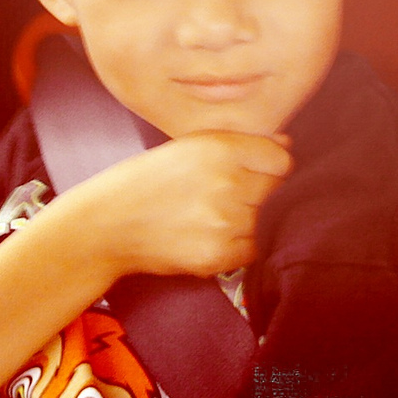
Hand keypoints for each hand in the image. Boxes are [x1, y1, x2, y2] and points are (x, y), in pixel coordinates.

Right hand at [84, 131, 292, 279]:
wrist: (109, 223)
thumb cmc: (152, 178)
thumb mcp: (192, 144)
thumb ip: (242, 142)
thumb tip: (287, 143)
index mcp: (222, 148)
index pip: (282, 159)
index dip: (271, 166)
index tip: (257, 171)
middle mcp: (227, 183)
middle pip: (278, 190)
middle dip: (261, 192)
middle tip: (229, 194)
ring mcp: (224, 222)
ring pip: (266, 221)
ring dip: (249, 220)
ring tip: (214, 214)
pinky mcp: (217, 256)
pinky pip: (251, 249)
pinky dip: (238, 245)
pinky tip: (211, 234)